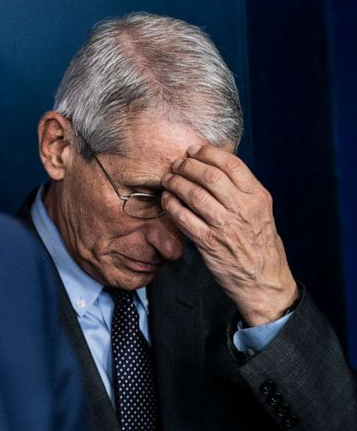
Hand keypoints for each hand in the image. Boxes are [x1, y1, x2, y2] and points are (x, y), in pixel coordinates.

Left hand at [161, 144, 297, 325]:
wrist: (263, 279)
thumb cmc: (259, 242)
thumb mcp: (260, 211)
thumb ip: (241, 190)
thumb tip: (214, 166)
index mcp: (257, 197)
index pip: (231, 164)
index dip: (207, 153)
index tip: (193, 151)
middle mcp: (243, 208)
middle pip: (209, 175)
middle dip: (187, 166)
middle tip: (176, 164)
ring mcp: (225, 225)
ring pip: (194, 194)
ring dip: (175, 183)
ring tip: (168, 179)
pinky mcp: (208, 242)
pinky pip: (183, 218)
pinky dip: (171, 205)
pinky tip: (166, 199)